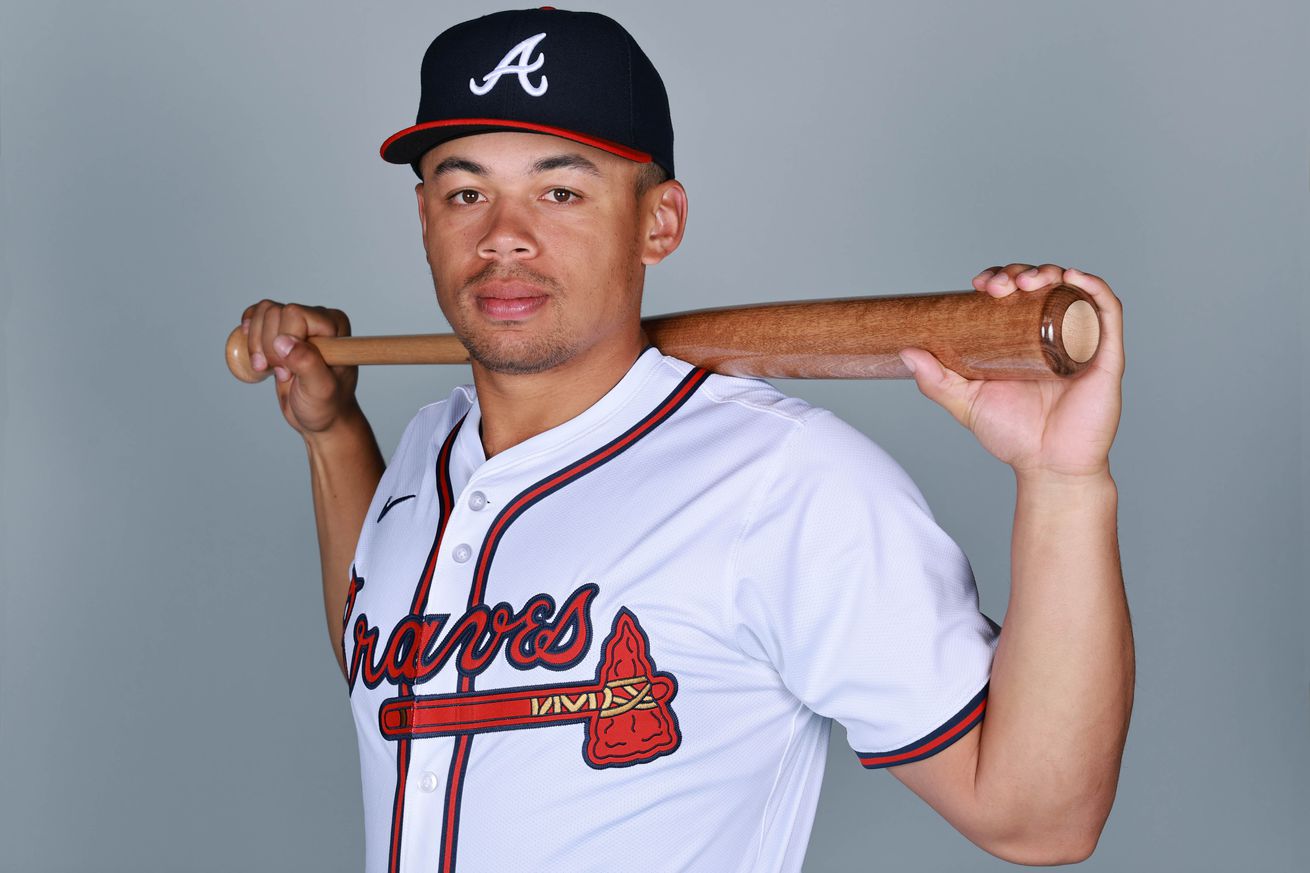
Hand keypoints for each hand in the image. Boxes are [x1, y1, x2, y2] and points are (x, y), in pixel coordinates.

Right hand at [240, 300, 359, 436]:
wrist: (321, 416)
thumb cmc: (327, 405)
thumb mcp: (320, 390)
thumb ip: (306, 363)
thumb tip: (283, 342)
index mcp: (335, 325)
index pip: (295, 313)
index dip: (284, 341)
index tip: (290, 371)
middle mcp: (319, 318)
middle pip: (274, 313)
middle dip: (269, 348)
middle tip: (285, 374)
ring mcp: (300, 323)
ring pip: (263, 313)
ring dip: (259, 346)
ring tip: (274, 370)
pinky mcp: (282, 330)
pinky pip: (256, 315)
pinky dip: (250, 334)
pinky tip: (257, 355)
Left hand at [898, 264, 1123, 479]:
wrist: (1047, 466)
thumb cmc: (1012, 435)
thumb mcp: (966, 403)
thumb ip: (936, 380)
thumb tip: (906, 351)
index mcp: (1023, 337)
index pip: (1013, 292)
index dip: (998, 278)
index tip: (979, 285)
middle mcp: (1052, 332)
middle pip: (1041, 284)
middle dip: (1019, 273)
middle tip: (998, 288)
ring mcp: (1081, 340)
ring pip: (1071, 289)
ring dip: (1049, 272)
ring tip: (1028, 281)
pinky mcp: (1106, 355)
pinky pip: (1108, 312)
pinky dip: (1094, 288)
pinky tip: (1074, 278)